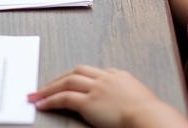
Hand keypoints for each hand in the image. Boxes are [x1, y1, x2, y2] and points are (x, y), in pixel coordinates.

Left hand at [29, 66, 182, 127]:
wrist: (149, 116)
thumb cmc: (150, 113)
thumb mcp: (141, 98)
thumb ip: (130, 95)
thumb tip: (128, 104)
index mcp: (119, 76)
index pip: (95, 71)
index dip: (80, 76)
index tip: (72, 81)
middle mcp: (105, 78)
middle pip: (77, 71)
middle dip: (60, 78)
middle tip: (47, 84)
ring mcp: (96, 88)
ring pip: (67, 81)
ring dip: (50, 87)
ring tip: (37, 94)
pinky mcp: (89, 102)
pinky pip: (65, 98)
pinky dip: (51, 100)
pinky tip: (42, 104)